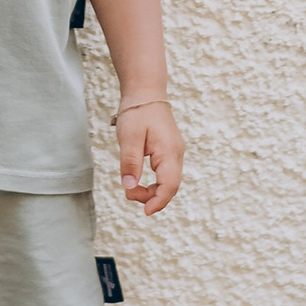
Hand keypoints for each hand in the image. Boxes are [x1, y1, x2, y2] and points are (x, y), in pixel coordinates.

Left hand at [119, 97, 182, 216]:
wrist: (145, 92)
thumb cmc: (137, 112)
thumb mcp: (129, 137)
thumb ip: (130, 162)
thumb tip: (129, 186)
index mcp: (169, 151)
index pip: (170, 185)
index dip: (159, 202)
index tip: (145, 212)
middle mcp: (176, 154)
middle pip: (170, 186)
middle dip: (151, 197)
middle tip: (128, 194)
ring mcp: (174, 153)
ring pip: (168, 181)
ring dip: (151, 191)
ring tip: (130, 189)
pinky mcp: (169, 152)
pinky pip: (165, 174)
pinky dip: (154, 183)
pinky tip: (139, 182)